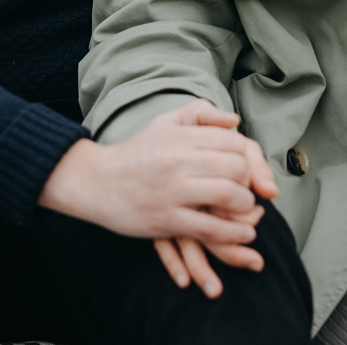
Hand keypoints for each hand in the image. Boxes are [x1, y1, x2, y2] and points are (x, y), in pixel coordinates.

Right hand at [148, 103, 279, 297]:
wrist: (96, 181)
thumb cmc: (137, 153)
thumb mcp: (165, 124)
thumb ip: (200, 114)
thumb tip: (236, 121)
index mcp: (181, 136)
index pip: (233, 143)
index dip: (246, 158)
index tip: (243, 169)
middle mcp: (178, 160)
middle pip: (236, 168)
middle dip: (249, 182)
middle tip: (246, 190)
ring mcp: (172, 191)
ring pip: (228, 195)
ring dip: (245, 207)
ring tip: (245, 210)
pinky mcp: (166, 219)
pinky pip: (210, 228)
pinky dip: (233, 232)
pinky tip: (243, 232)